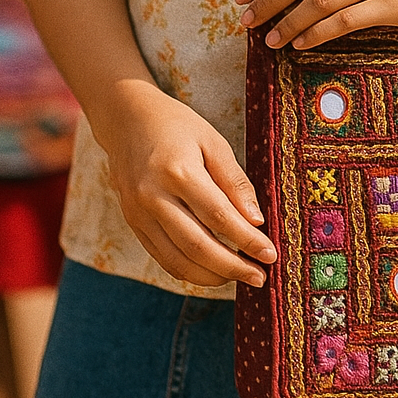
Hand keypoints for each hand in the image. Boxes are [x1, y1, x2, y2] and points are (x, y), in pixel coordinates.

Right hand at [97, 78, 276, 287]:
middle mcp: (153, 197)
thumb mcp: (213, 141)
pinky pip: (162, 257)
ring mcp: (138, 214)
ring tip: (239, 277)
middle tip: (260, 277)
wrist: (126, 119)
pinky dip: (189, 270)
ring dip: (212, 276)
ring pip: (177, 261)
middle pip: (197, 246)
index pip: (219, 217)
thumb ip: (234, 181)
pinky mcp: (132, 223)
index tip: (270, 254)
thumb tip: (256, 222)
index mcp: (178, 171)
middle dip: (232, 267)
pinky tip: (212, 270)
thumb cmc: (176, 126)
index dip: (247, 240)